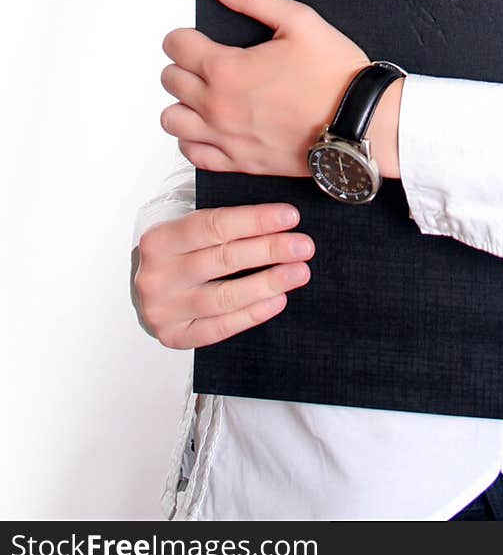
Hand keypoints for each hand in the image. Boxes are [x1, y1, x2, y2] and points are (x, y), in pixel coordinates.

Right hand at [133, 203, 313, 348]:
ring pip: (224, 297)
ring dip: (267, 283)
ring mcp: (163, 310)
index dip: (255, 220)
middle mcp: (157, 276)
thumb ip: (223, 223)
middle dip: (269, 251)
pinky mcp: (174, 337)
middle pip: (222, 260)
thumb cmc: (179, 254)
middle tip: (303, 246)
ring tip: (299, 272)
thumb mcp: (188, 230)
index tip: (291, 217)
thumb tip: (278, 219)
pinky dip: (252, 314)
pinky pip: (219, 328)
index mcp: (159, 239)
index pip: (213, 225)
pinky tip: (278, 300)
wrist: (147, 291)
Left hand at [159, 0, 373, 177]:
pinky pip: (193, 154)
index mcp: (227, 69)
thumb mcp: (299, 21)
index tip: (197, 37)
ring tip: (206, 94)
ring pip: (172, 120)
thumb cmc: (334, 73)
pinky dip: (193, 139)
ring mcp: (226, 137)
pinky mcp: (240, 162)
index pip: (176, 47)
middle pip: (170, 81)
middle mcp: (218, 106)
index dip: (183, 36)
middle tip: (206, 61)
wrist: (359, 123)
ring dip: (182, 103)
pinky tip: (211, 126)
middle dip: (183, 65)